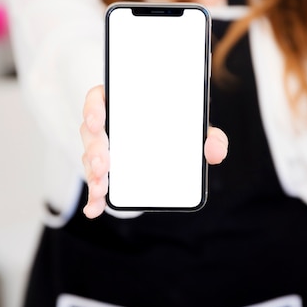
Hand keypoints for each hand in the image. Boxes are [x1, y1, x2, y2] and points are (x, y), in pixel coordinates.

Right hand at [80, 85, 228, 218]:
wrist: (176, 145)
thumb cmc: (180, 129)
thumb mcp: (197, 130)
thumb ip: (212, 137)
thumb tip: (215, 152)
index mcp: (125, 103)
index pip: (99, 98)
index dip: (93, 108)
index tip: (97, 122)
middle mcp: (110, 123)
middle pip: (91, 132)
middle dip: (95, 150)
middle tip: (104, 166)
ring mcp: (105, 147)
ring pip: (90, 158)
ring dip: (93, 175)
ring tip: (101, 189)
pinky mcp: (107, 169)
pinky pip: (97, 181)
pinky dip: (94, 196)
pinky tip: (94, 209)